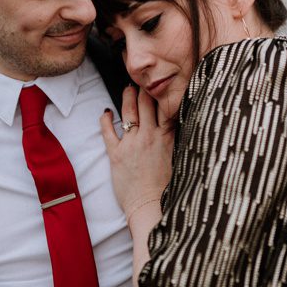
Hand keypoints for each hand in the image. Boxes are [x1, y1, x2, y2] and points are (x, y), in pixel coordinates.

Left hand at [100, 85, 173, 225]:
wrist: (150, 205)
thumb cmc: (167, 187)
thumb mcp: (179, 159)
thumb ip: (176, 142)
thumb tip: (180, 128)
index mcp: (167, 138)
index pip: (165, 107)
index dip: (163, 93)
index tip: (162, 83)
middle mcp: (149, 136)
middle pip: (146, 104)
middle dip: (144, 89)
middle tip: (143, 80)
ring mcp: (131, 144)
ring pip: (129, 113)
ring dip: (127, 98)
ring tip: (128, 88)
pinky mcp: (116, 154)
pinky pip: (108, 132)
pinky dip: (105, 120)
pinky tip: (106, 112)